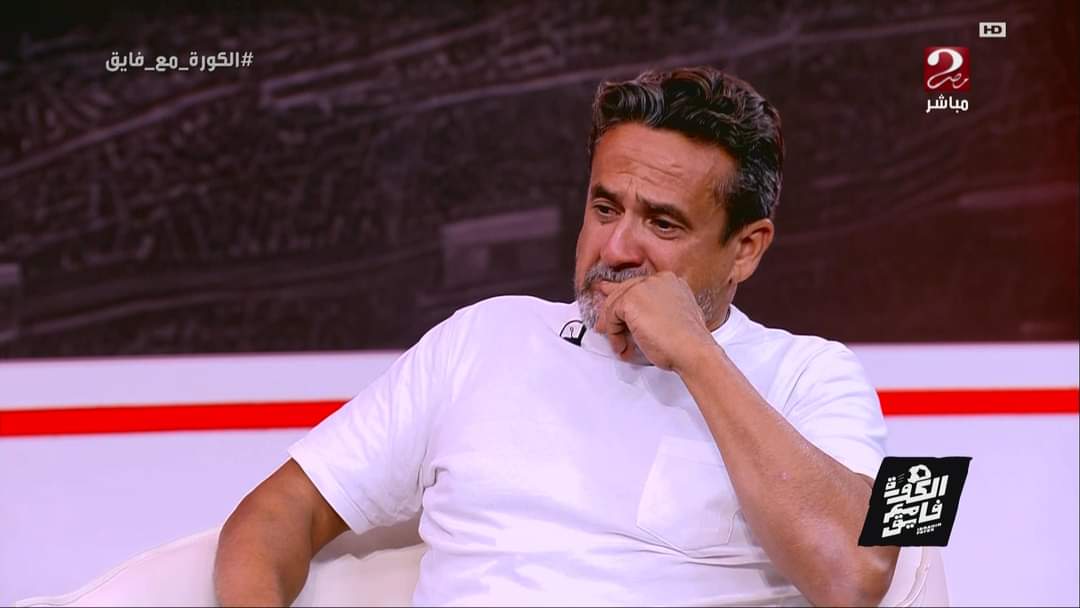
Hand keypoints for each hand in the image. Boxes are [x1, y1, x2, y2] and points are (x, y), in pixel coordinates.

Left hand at [593, 271, 717, 370]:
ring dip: (614, 328)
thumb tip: (633, 318)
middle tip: (604, 327)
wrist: (692, 350)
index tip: (615, 311)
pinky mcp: (631, 300)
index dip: (624, 301)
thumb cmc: (687, 342)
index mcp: (670, 281)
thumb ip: (653, 312)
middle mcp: (657, 279)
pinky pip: (611, 315)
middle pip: (624, 291)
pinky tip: (622, 346)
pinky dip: (613, 333)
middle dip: (612, 312)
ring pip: (615, 303)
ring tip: (620, 345)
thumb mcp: (672, 319)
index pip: (638, 286)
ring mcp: (643, 287)